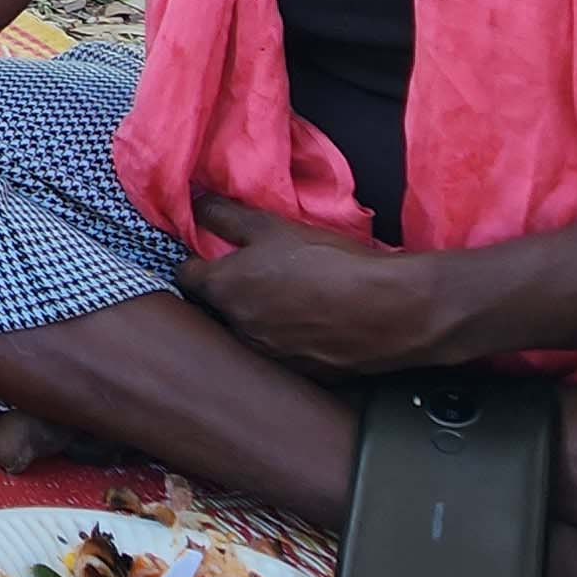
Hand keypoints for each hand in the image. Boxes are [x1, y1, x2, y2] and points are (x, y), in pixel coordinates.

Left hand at [179, 197, 453, 374]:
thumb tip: (196, 203)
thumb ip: (227, 216)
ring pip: (249, 331)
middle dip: (230, 291)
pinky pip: (283, 352)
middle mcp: (238, 328)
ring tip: (292, 297)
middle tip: (258, 273)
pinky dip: (290, 339)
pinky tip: (314, 322)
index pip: (186, 277)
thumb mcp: (272, 227)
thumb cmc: (328, 262)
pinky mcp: (301, 374)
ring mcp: (268, 355)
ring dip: (260, 317)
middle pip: (218, 307)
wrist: (390, 310)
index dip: (196, 262)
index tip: (210, 254)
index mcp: (225, 290)